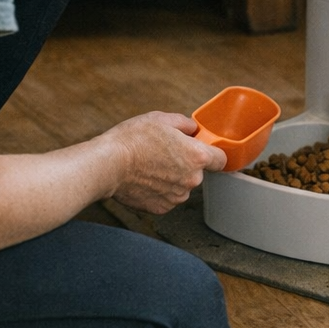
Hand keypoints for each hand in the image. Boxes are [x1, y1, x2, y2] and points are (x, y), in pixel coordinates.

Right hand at [103, 110, 227, 214]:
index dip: (212, 153)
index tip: (203, 151)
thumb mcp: (161, 119)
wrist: (108, 165)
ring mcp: (176, 197)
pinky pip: (166, 197)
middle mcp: (191, 180)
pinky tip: (143, 179)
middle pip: (197, 172)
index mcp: (197, 157)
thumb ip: (185, 124)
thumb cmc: (133, 140)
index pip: (220, 159)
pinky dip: (158, 190)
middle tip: (163, 153)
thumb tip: (192, 129)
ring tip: (149, 166)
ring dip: (171, 178)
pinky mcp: (161, 208)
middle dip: (185, 164)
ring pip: (181, 186)